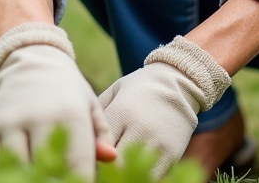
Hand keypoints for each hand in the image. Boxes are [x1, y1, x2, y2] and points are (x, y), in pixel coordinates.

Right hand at [0, 23, 112, 179]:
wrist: (31, 59)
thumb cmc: (67, 89)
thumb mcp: (90, 106)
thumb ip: (101, 135)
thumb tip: (111, 159)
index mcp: (70, 115)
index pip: (78, 166)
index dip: (81, 181)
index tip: (82, 181)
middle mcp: (40, 118)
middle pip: (48, 170)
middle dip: (57, 180)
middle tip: (62, 177)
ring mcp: (12, 123)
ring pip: (20, 168)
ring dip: (31, 176)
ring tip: (43, 175)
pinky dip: (8, 170)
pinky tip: (21, 171)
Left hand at [98, 36, 232, 177]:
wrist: (178, 84)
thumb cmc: (138, 89)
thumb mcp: (114, 93)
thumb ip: (97, 115)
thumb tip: (80, 137)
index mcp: (121, 112)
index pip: (99, 145)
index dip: (91, 156)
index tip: (86, 159)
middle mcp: (139, 129)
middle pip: (115, 164)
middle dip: (105, 170)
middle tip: (97, 169)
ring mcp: (157, 144)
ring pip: (134, 174)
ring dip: (122, 176)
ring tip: (115, 173)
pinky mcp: (172, 155)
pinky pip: (153, 177)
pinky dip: (142, 177)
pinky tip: (132, 173)